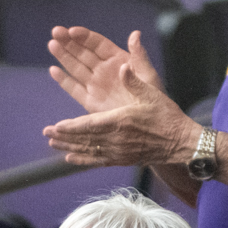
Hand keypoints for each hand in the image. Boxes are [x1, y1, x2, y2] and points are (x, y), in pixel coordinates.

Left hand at [44, 28, 196, 168]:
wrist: (181, 143)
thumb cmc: (167, 116)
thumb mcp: (151, 94)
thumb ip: (133, 81)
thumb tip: (122, 65)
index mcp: (121, 121)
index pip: (90, 125)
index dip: (71, 127)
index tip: (56, 126)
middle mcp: (116, 139)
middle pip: (84, 139)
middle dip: (64, 136)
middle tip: (47, 133)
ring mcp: (118, 152)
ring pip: (88, 151)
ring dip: (68, 147)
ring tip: (52, 144)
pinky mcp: (122, 160)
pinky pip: (98, 161)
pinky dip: (83, 160)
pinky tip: (70, 159)